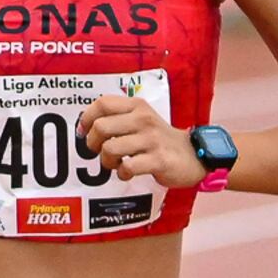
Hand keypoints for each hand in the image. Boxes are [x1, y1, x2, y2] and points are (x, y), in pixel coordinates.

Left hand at [81, 94, 201, 188]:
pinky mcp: (158, 159)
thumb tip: (84, 126)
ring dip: (107, 161)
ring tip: (116, 164)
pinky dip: (122, 174)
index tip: (85, 132)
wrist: (193, 154)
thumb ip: (115, 117)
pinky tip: (128, 172)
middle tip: (100, 151)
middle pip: (100, 127)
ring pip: (110, 148)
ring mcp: (151, 139)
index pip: (102, 103)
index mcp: (137, 106)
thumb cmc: (157, 138)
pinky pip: (127, 167)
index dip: (86, 119)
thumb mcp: (140, 118)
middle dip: (93, 144)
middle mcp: (143, 119)